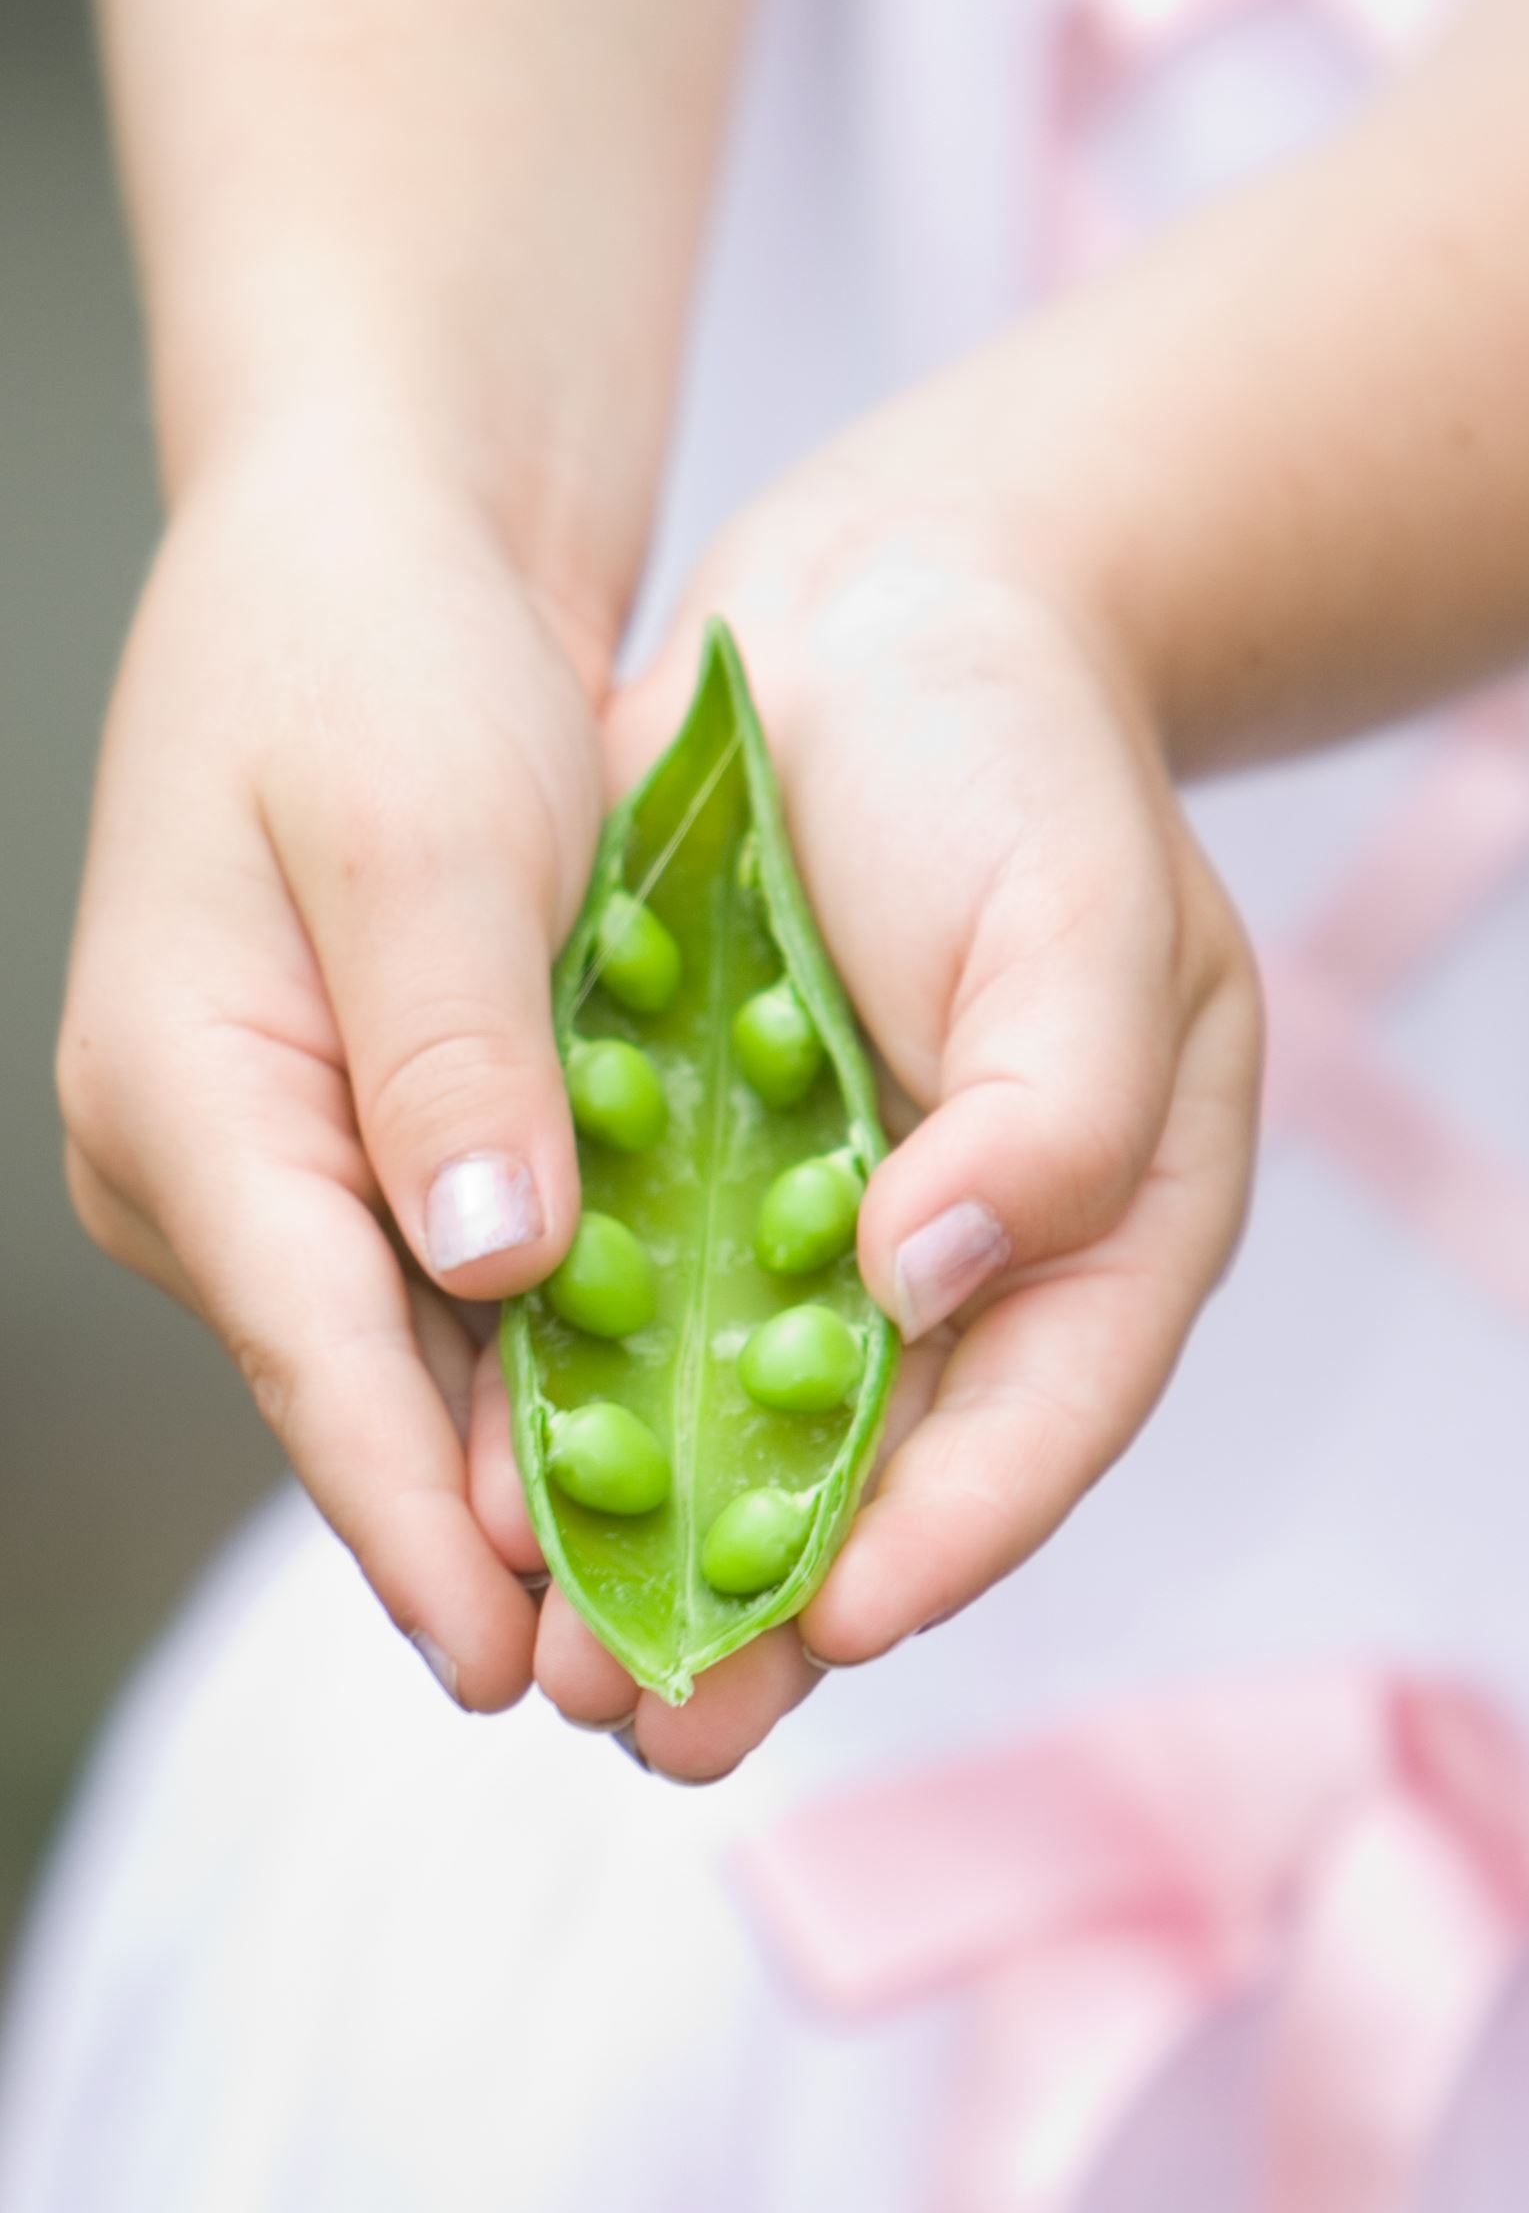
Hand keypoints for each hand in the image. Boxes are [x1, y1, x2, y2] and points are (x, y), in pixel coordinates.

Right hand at [58, 408, 609, 1709]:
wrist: (371, 543)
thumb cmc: (377, 655)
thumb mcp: (421, 832)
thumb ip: (450, 1053)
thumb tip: (483, 1264)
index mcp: (190, 1094)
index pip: (312, 1355)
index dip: (412, 1521)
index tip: (504, 1660)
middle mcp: (212, 1155)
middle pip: (360, 1388)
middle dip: (486, 1533)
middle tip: (624, 1669)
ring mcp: (280, 1146)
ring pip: (413, 1350)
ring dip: (524, 1465)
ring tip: (654, 1594)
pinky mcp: (361, 1121)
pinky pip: (449, 1277)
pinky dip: (544, 1353)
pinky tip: (647, 1429)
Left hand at [469, 387, 1263, 1774]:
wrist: (882, 623)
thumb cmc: (1022, 759)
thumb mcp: (1092, 914)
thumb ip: (1054, 1107)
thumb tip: (922, 1277)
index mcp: (1102, 1228)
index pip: (1039, 1415)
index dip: (945, 1531)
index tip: (838, 1620)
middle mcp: (959, 1261)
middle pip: (880, 1474)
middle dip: (773, 1609)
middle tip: (669, 1727)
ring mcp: (821, 1229)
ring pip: (740, 1429)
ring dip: (652, 1551)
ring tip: (558, 1670)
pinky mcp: (700, 1176)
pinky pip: (633, 1316)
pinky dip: (570, 1403)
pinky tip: (495, 1484)